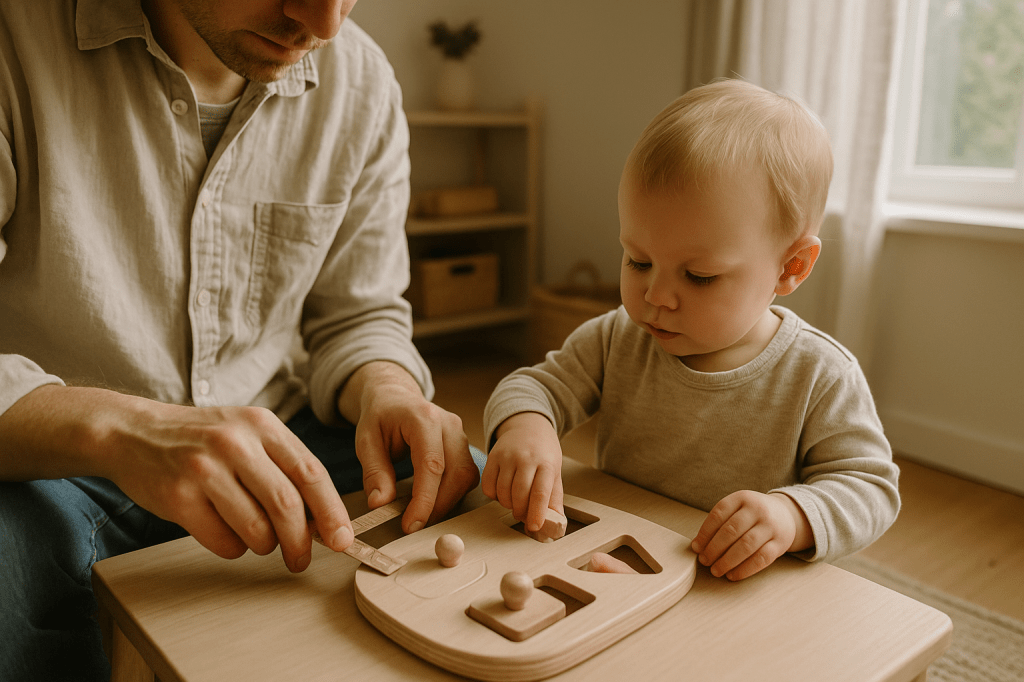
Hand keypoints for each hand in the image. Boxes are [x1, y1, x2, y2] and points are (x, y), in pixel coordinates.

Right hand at [0, 385, 352, 572]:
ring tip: (257, 539)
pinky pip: (222, 541)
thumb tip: (324, 520)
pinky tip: (224, 532)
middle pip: (287, 505)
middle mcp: (235, 442)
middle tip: (301, 559)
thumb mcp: (248, 434)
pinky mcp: (178, 496)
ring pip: (256, 529)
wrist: (133, 433)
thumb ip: (285, 467)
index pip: (311, 473)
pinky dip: (232, 548)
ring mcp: (204, 468)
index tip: (343, 540)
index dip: (332, 511)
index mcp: (262, 425)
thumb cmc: (202, 440)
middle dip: (301, 542)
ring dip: (264, 546)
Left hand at [340, 362, 478, 533]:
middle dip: (438, 506)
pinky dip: (452, 494)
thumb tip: (381, 504)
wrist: (395, 398)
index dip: (424, 500)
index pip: (432, 465)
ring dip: (447, 502)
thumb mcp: (366, 441)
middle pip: (456, 473)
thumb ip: (374, 472)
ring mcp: (461, 434)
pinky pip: (467, 476)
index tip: (411, 525)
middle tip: (414, 526)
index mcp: (424, 418)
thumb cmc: (380, 417)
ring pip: (466, 477)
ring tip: (421, 516)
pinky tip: (432, 503)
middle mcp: (450, 424)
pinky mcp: (464, 446)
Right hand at [481, 412, 563, 532]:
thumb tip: (556, 524)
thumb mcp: (555, 472)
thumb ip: (554, 498)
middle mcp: (526, 458)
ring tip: (514, 502)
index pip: (540, 493)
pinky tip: (503, 492)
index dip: (536, 513)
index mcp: (546, 463)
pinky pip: (488, 485)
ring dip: (507, 504)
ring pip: (502, 492)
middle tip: (523, 515)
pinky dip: (494, 496)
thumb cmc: (544, 453)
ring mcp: (507, 456)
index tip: (534, 527)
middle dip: (520, 512)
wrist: (528, 426)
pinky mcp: (492, 456)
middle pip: (519, 494)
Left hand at [690, 490, 812, 580]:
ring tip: (716, 570)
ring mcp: (771, 526)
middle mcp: (758, 509)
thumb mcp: (738, 508)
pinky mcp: (780, 543)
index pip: (719, 514)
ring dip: (727, 561)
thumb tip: (698, 545)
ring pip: (745, 546)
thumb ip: (720, 523)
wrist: (786, 514)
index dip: (705, 533)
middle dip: (714, 549)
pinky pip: (761, 559)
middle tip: (704, 561)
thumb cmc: (753, 514)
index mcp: (742, 498)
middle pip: (731, 531)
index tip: (696, 547)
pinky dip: (744, 569)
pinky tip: (733, 575)